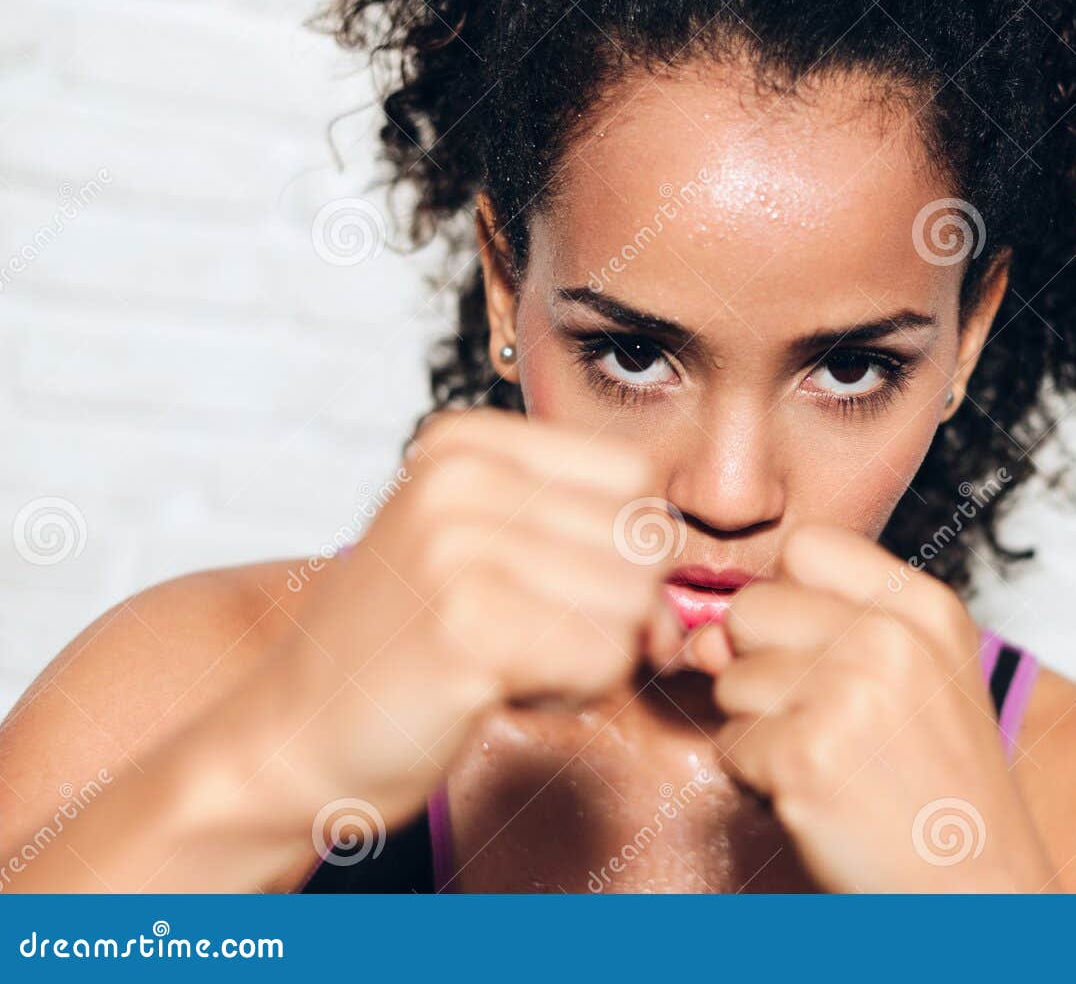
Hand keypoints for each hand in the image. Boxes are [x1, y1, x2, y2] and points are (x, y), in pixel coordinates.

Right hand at [244, 408, 676, 828]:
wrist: (291, 737)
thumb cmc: (405, 651)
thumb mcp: (488, 557)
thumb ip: (593, 548)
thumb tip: (681, 606)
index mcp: (466, 441)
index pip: (634, 475)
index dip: (621, 549)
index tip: (551, 590)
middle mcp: (461, 476)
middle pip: (642, 540)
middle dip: (610, 611)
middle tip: (521, 638)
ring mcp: (460, 545)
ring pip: (634, 604)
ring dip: (592, 656)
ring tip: (505, 660)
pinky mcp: (469, 625)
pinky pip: (605, 658)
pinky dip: (574, 690)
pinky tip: (501, 689)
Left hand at [688, 526, 1054, 891]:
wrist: (972, 889)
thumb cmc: (935, 787)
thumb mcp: (909, 681)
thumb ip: (811, 633)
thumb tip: (706, 634)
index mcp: (925, 608)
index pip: (807, 545)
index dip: (791, 598)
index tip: (821, 648)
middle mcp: (890, 638)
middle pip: (752, 608)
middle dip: (762, 667)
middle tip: (825, 721)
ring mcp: (847, 694)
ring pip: (730, 678)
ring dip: (758, 728)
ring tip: (828, 761)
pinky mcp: (805, 757)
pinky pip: (729, 743)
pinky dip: (757, 778)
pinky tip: (816, 795)